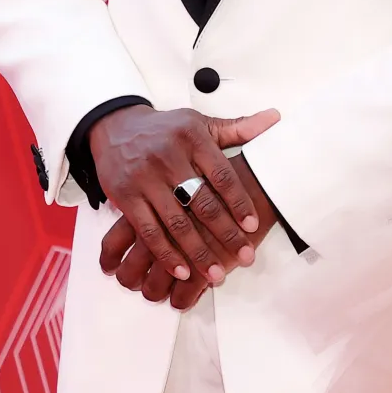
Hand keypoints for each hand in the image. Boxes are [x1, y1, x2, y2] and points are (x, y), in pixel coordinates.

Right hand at [88, 105, 278, 292]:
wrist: (116, 127)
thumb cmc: (167, 130)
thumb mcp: (201, 124)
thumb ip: (238, 128)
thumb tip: (275, 118)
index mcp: (193, 139)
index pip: (222, 175)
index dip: (239, 201)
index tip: (253, 225)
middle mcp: (169, 158)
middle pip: (202, 203)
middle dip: (225, 234)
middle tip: (244, 256)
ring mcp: (145, 179)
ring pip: (176, 222)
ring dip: (197, 252)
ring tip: (216, 274)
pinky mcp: (125, 197)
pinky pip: (148, 231)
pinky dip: (165, 253)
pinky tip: (182, 271)